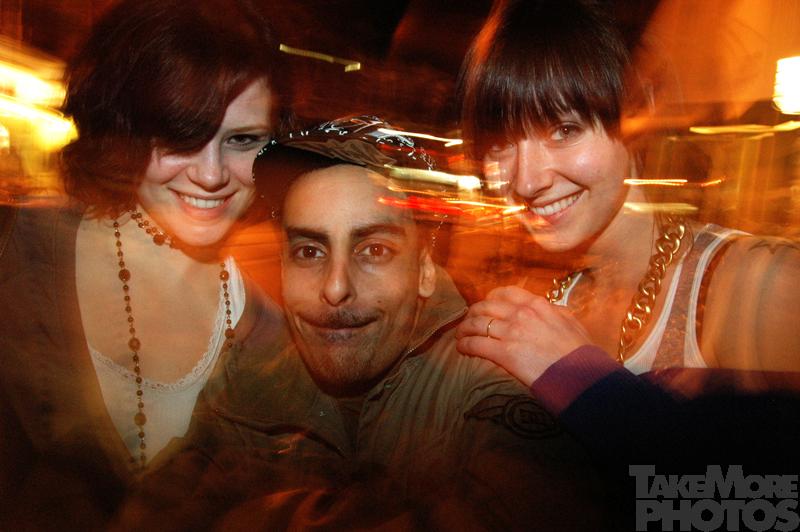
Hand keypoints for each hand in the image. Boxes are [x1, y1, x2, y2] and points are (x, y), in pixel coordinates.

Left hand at [455, 286, 591, 387]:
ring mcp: (511, 332)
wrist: (582, 375)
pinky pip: (476, 344)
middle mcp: (521, 314)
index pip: (506, 292)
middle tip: (469, 321)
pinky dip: (465, 345)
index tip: (487, 305)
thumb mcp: (572, 323)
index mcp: (538, 304)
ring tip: (461, 335)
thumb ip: (558, 313)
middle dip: (473, 313)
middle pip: (486, 306)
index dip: (491, 298)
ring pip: (476, 324)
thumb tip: (554, 310)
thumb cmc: (582, 353)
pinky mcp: (504, 353)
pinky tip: (462, 348)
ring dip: (465, 329)